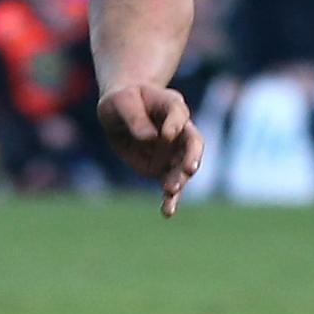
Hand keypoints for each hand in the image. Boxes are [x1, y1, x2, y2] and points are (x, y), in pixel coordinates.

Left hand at [97, 82, 203, 217]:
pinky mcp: (162, 169)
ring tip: (170, 191)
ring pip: (183, 168)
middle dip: (192, 157)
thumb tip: (148, 138)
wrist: (121, 112)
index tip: (166, 134)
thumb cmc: (122, 101)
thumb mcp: (121, 102)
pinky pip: (170, 186)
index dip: (174, 125)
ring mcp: (173, 152)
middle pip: (193, 143)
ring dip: (180, 180)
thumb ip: (134, 117)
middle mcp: (178, 131)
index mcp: (171, 105)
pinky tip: (167, 212)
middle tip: (189, 169)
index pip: (178, 114)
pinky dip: (170, 199)